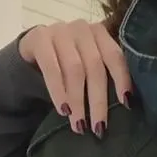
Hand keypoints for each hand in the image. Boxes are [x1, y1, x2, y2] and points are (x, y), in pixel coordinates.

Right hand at [19, 20, 132, 136]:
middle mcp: (82, 28)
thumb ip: (102, 74)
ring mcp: (60, 31)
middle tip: (98, 127)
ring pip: (75, 69)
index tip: (126, 104)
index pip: (115, 55)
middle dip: (98, 100)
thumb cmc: (65, 62)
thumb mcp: (86, 64)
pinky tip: (63, 110)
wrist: (30, 49)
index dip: (122, 79)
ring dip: (78, 100)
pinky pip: (51, 68)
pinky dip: (58, 91)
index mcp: (99, 33)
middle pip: (95, 66)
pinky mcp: (40, 39)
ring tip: (78, 124)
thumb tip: (124, 105)